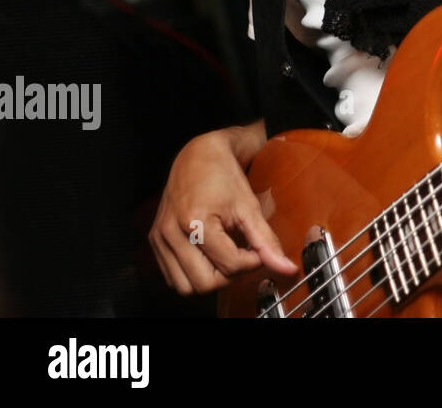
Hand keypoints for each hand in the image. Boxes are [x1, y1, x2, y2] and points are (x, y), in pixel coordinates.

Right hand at [149, 122, 296, 294]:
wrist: (198, 155)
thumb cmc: (223, 174)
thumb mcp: (249, 206)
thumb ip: (266, 240)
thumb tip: (286, 267)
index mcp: (195, 222)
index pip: (229, 265)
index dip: (251, 262)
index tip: (259, 250)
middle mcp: (171, 233)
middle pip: (205, 283)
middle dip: (230, 275)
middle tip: (243, 256)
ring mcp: (160, 238)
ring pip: (185, 286)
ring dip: (210, 278)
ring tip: (225, 257)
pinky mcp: (155, 240)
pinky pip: (172, 277)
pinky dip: (192, 274)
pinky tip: (208, 256)